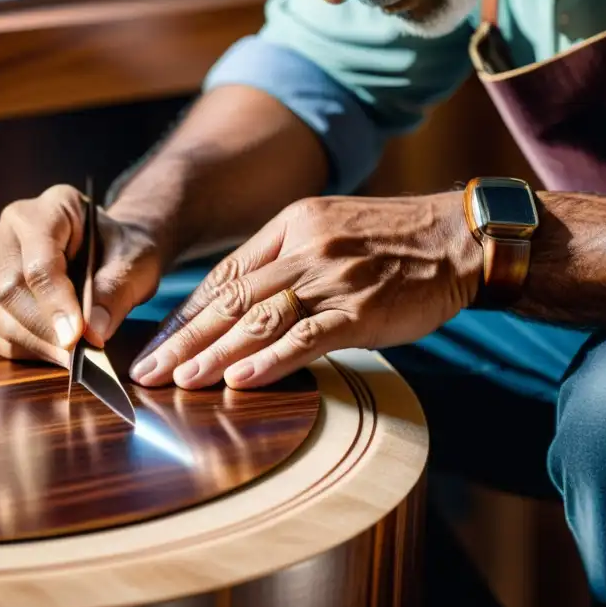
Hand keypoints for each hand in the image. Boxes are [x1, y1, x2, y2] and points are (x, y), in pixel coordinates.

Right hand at [0, 184, 163, 367]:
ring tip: (60, 356)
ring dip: (22, 341)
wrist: (111, 250)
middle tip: (71, 357)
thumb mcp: (136, 263)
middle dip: (39, 330)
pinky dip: (6, 345)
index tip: (75, 338)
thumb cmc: (122, 251)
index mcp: (53, 207)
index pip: (40, 262)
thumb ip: (116, 293)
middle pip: (7, 288)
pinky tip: (40, 352)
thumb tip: (93, 333)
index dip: (55, 304)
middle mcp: (10, 227)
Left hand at [128, 192, 481, 388]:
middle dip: (183, 338)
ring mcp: (333, 279)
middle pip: (232, 299)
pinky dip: (271, 362)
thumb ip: (287, 258)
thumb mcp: (331, 228)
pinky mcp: (362, 310)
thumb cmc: (393, 240)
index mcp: (292, 226)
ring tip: (178, 381)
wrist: (459, 239)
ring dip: (214, 353)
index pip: (226, 275)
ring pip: (260, 320)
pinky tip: (240, 381)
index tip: (159, 341)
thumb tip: (240, 300)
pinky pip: (309, 338)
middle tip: (146, 370)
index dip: (187, 312)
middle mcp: (305, 249)